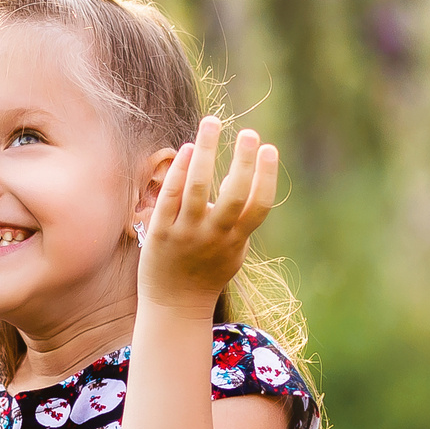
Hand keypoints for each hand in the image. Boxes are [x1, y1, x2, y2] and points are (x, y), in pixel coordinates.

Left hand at [138, 119, 277, 314]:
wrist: (175, 306)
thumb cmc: (208, 271)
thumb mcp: (233, 249)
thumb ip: (239, 217)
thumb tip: (241, 174)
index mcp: (236, 239)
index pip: (259, 205)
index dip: (266, 176)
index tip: (269, 149)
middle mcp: (214, 235)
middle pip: (234, 195)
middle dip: (244, 162)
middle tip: (250, 133)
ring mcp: (186, 233)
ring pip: (198, 189)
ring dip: (207, 153)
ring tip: (212, 123)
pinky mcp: (160, 232)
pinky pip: (170, 197)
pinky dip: (180, 172)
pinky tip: (189, 148)